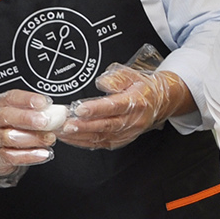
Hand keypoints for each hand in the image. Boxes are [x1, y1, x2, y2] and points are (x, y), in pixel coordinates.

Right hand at [0, 89, 62, 186]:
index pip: (11, 98)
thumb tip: (59, 112)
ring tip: (49, 138)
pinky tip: (44, 153)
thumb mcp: (12, 112)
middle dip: (27, 118)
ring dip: (32, 138)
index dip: (27, 99)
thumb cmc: (3, 126)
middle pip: (6, 116)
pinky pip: (12, 156)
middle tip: (45, 121)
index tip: (44, 102)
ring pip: (10, 137)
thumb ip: (32, 110)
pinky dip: (29, 155)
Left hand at [60, 64, 192, 149]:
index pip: (114, 106)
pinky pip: (102, 144)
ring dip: (80, 136)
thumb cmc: (141, 87)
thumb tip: (102, 83)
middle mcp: (133, 120)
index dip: (96, 109)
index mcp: (136, 102)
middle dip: (83, 126)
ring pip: (102, 137)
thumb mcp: (131, 74)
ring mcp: (128, 132)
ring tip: (62, 132)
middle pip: (106, 125)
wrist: (158, 102)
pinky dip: (84, 142)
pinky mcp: (122, 140)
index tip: (79, 109)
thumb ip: (116, 78)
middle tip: (65, 125)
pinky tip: (71, 138)